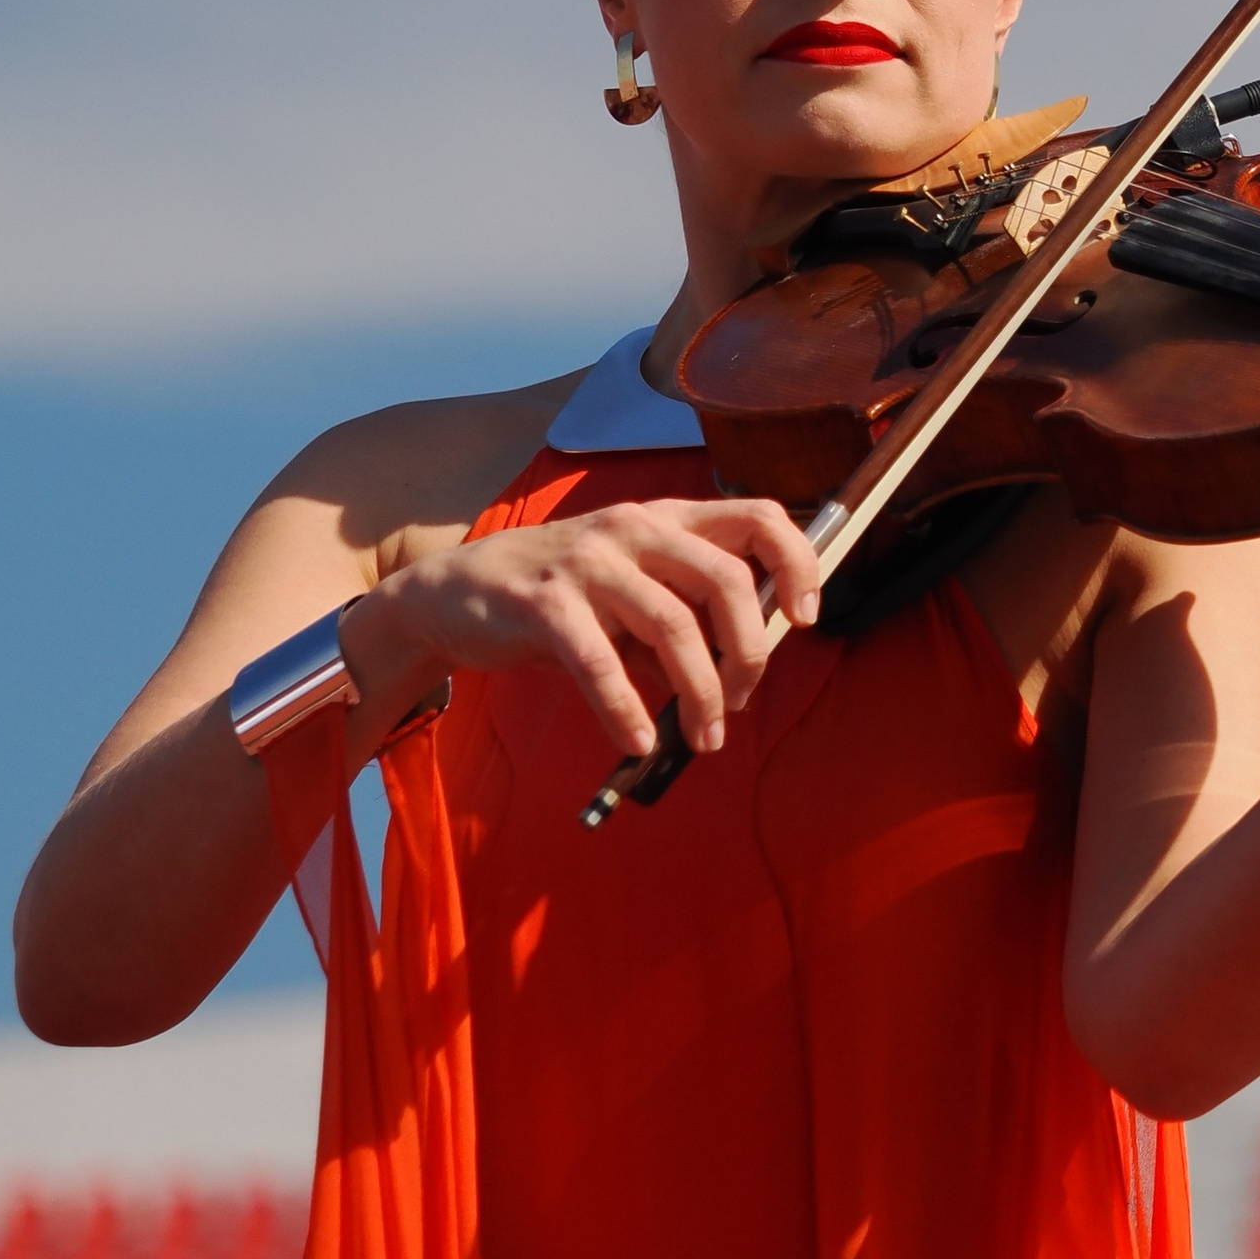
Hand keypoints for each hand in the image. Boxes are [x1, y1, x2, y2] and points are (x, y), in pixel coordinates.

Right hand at [350, 496, 823, 762]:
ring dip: (699, 695)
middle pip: (726, 579)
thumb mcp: (629, 593)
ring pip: (672, 627)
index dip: (798, 564)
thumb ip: (683, 617)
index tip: (806, 617)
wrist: (453, 593)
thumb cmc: (559, 599)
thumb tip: (742, 672)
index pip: (759, 516)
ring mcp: (587, 561)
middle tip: (740, 702)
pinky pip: (599, 662)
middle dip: (749, 652)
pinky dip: (625, 711)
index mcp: (665, 518)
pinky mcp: (542, 601)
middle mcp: (633, 527)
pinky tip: (635, 742)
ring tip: (701, 736)